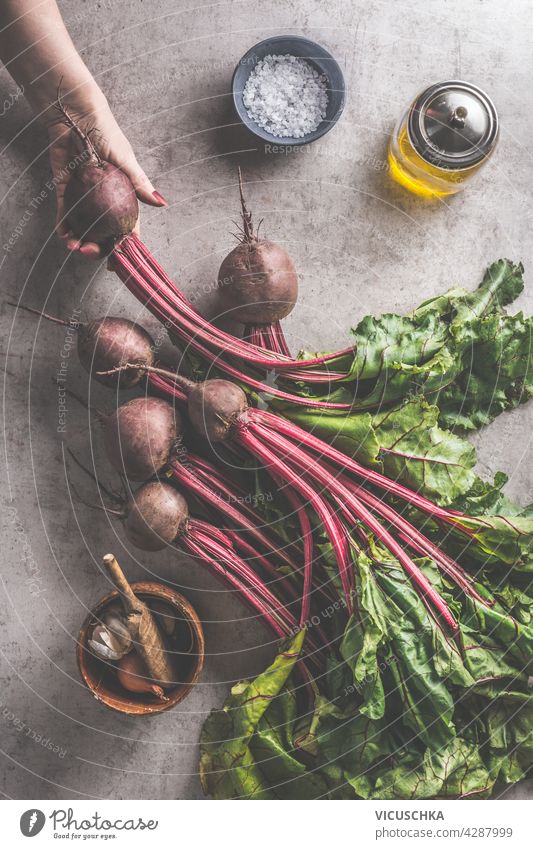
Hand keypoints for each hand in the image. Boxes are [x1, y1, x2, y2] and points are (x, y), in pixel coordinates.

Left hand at [46, 91, 166, 258]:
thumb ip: (140, 184)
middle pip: (102, 231)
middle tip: (91, 254)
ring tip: (73, 247)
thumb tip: (162, 204)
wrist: (75, 113)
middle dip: (98, 247)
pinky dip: (63, 225)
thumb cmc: (104, 131)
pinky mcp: (66, 189)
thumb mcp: (126, 160)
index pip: (126, 224)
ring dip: (78, 239)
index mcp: (122, 194)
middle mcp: (104, 199)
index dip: (125, 244)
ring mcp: (84, 196)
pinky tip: (62, 235)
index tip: (122, 259)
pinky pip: (64, 212)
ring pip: (82, 225)